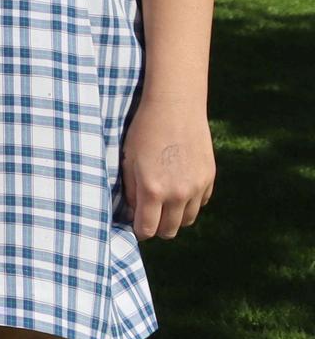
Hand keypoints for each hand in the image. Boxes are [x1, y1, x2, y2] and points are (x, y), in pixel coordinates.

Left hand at [121, 97, 214, 239]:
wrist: (175, 107)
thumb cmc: (144, 130)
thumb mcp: (128, 160)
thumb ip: (132, 190)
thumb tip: (135, 213)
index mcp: (153, 190)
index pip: (148, 229)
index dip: (139, 231)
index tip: (135, 226)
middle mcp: (178, 193)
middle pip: (170, 230)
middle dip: (157, 228)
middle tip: (148, 217)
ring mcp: (197, 187)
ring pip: (187, 220)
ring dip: (175, 217)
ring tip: (163, 203)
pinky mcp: (210, 178)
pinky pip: (200, 203)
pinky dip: (189, 203)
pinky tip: (178, 188)